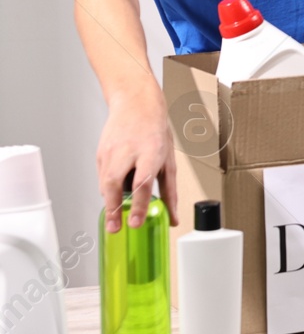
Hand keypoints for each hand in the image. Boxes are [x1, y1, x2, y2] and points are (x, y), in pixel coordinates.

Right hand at [97, 94, 175, 232]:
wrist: (136, 105)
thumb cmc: (155, 132)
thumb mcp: (169, 161)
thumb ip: (170, 192)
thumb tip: (173, 218)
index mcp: (150, 152)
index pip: (142, 183)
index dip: (139, 205)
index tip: (135, 222)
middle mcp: (128, 151)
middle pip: (114, 183)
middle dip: (114, 208)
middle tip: (115, 228)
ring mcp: (111, 151)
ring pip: (105, 182)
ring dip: (109, 202)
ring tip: (115, 217)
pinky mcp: (100, 154)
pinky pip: (102, 177)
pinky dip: (107, 190)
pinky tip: (115, 193)